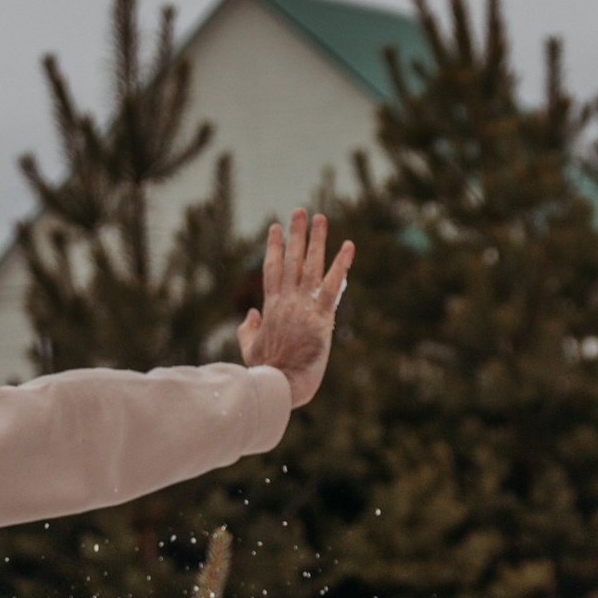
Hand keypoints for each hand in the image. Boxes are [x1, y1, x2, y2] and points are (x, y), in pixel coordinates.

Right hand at [237, 210, 354, 408]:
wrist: (280, 386)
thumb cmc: (264, 372)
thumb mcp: (249, 348)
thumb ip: (249, 328)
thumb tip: (252, 313)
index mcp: (270, 307)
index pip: (271, 269)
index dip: (274, 247)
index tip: (275, 227)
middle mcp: (286, 301)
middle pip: (291, 260)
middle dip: (296, 234)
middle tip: (300, 211)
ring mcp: (304, 307)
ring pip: (311, 266)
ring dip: (316, 240)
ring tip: (321, 218)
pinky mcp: (321, 318)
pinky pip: (332, 286)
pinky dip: (341, 265)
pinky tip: (349, 246)